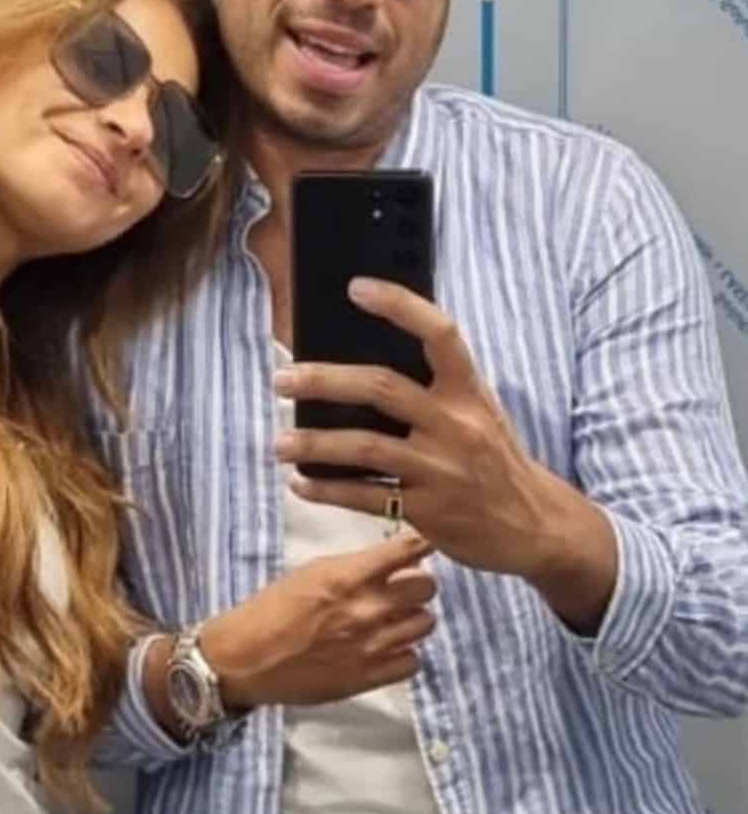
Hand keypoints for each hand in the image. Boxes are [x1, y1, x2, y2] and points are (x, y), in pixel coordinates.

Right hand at [201, 530, 435, 710]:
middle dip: (417, 585)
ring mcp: (371, 645)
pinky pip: (413, 661)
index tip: (422, 547)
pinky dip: (404, 654)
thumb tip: (389, 564)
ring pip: (425, 624)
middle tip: (401, 590)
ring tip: (392, 621)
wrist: (245, 658)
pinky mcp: (369, 677)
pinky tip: (386, 650)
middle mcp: (367, 609)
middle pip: (426, 588)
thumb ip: (354, 568)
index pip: (409, 551)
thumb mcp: (311, 573)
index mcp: (349, 577)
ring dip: (412, 620)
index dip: (421, 546)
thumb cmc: (271, 610)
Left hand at [274, 280, 616, 629]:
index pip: (439, 334)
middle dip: (325, 381)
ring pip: (366, 448)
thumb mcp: (478, 414)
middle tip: (282, 379)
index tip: (357, 288)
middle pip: (382, 389)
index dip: (399, 306)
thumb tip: (364, 364)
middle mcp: (456, 425)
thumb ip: (435, 389)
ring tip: (280, 441)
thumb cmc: (493, 460)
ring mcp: (440, 469)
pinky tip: (301, 482)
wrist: (534, 525)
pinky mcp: (427, 510)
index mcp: (469, 392)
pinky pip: (366, 497)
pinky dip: (328, 489)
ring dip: (315, 443)